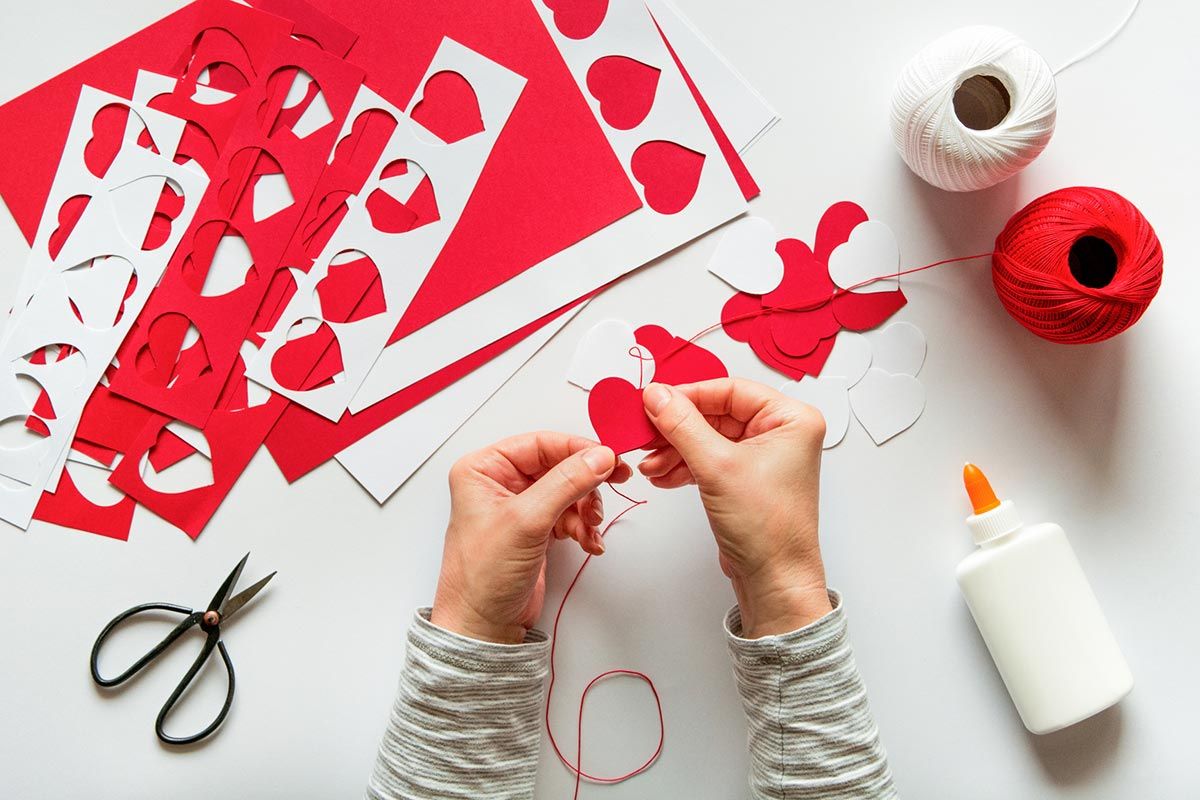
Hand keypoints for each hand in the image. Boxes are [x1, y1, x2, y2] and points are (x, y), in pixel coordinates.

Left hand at [431, 432, 630, 643]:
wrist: (483, 626)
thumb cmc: (481, 577)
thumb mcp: (526, 521)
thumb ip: (566, 483)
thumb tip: (599, 457)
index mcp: (484, 469)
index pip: (540, 443)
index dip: (578, 450)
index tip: (608, 459)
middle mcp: (500, 483)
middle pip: (559, 466)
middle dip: (585, 485)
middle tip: (610, 491)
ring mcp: (519, 507)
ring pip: (569, 491)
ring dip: (586, 509)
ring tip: (590, 530)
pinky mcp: (535, 529)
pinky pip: (569, 514)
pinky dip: (584, 527)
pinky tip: (589, 542)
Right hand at [639, 379, 832, 637]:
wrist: (774, 579)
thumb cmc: (768, 528)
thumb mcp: (717, 466)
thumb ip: (682, 425)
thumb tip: (657, 395)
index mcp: (791, 419)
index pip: (730, 390)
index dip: (688, 394)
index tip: (654, 399)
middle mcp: (781, 433)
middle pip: (716, 413)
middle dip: (677, 428)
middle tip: (646, 432)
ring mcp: (764, 457)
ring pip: (708, 437)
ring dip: (676, 449)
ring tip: (650, 464)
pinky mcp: (747, 478)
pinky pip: (710, 458)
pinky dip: (685, 465)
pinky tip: (663, 475)